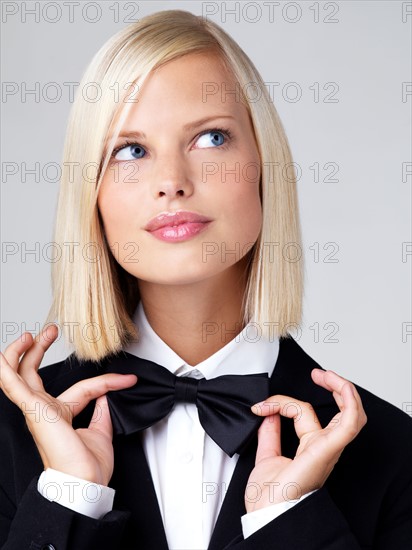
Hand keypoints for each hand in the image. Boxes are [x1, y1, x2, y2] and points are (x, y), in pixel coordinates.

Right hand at [0, 324, 137, 485]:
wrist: (84, 484)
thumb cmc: (88, 468)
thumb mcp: (100, 431)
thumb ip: (101, 410)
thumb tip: (108, 392)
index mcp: (59, 417)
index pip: (81, 389)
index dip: (107, 381)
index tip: (127, 379)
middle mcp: (44, 412)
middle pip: (33, 375)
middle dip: (38, 350)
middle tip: (49, 331)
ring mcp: (36, 410)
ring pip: (18, 376)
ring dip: (20, 353)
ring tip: (30, 335)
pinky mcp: (34, 410)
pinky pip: (13, 384)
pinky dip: (7, 367)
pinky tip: (5, 356)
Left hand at [245, 368, 366, 512]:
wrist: (266, 516)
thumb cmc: (269, 499)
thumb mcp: (266, 458)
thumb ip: (269, 435)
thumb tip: (268, 413)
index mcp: (312, 449)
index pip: (303, 412)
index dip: (282, 402)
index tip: (261, 406)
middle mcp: (324, 448)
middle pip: (341, 411)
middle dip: (335, 387)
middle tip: (319, 374)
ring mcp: (328, 449)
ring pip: (351, 414)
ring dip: (343, 389)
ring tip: (326, 375)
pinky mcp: (326, 450)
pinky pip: (349, 424)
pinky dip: (349, 402)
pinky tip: (338, 386)